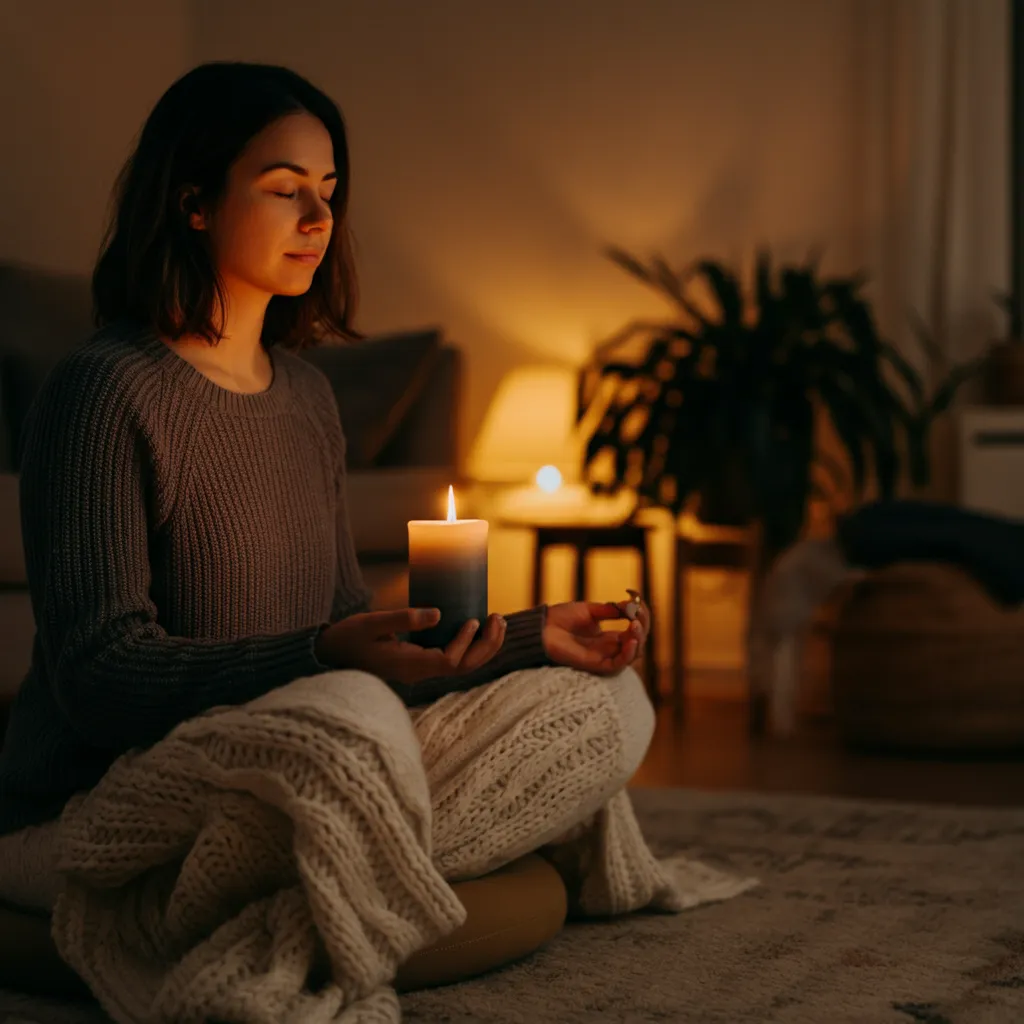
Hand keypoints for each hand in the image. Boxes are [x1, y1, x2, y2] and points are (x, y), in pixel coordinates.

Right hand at [315, 608, 506, 684]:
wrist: (327, 657)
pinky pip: (449, 660)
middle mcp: (417, 673)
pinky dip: (467, 646)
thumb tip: (439, 614)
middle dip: (486, 646)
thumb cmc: (347, 639)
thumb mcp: (371, 623)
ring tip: (497, 623)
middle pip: (462, 668)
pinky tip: (475, 629)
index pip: (448, 662)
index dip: (465, 643)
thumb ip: (403, 619)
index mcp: (408, 666)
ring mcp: (417, 671)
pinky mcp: (416, 664)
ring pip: (459, 666)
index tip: (474, 619)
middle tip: (500, 620)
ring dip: (481, 647)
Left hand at [542, 598, 649, 675]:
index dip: (641, 615)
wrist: (542, 628)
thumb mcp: (590, 610)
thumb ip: (611, 610)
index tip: (636, 597)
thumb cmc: (561, 619)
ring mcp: (604, 657)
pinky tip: (631, 640)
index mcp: (608, 637)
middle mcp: (609, 649)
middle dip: (642, 625)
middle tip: (637, 613)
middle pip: (638, 642)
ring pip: (633, 654)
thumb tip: (631, 606)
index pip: (635, 630)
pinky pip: (618, 665)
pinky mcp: (597, 666)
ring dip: (639, 638)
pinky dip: (629, 653)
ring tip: (634, 624)